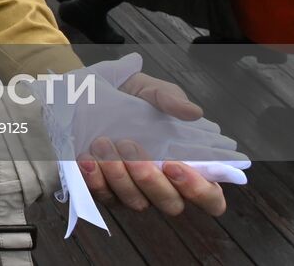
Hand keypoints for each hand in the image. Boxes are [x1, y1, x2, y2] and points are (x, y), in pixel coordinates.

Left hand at [48, 55, 248, 216]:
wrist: (84, 93)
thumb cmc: (127, 95)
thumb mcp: (147, 88)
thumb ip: (170, 98)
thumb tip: (193, 111)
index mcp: (185, 163)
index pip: (210, 197)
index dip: (200, 190)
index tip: (175, 165)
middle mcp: (163, 183)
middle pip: (171, 204)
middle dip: (151, 180)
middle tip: (131, 147)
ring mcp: (134, 190)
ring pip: (136, 203)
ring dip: (120, 176)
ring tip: (102, 143)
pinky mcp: (106, 191)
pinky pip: (104, 197)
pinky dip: (95, 179)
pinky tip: (86, 158)